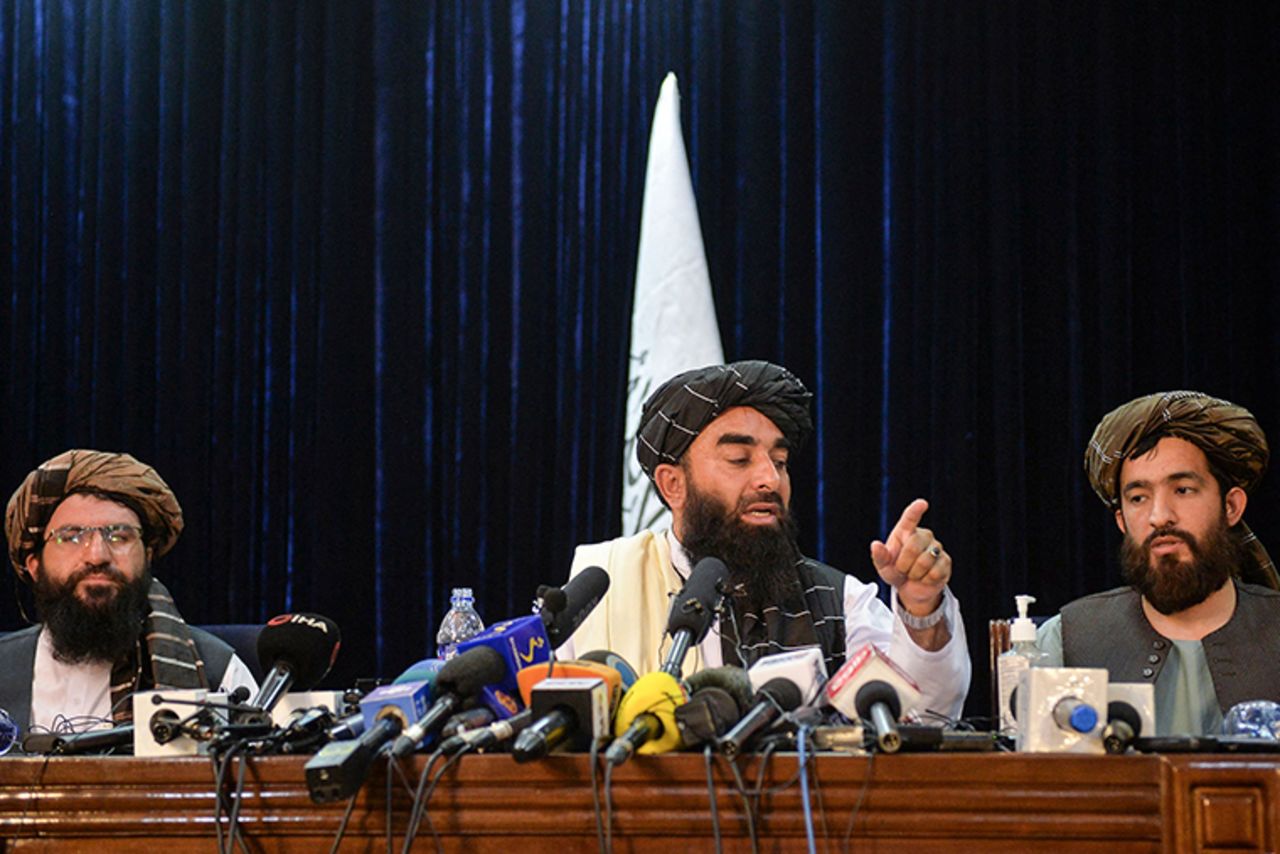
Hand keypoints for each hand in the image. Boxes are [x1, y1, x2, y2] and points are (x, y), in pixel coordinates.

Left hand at [869, 498, 950, 614]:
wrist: (910, 588)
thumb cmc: (896, 571)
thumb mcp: (883, 566)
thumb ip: (879, 556)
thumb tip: (875, 545)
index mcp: (905, 532)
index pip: (910, 518)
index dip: (916, 510)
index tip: (922, 503)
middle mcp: (923, 536)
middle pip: (913, 546)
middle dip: (903, 564)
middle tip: (902, 569)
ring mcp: (936, 548)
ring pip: (924, 561)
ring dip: (914, 573)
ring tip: (913, 573)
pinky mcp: (946, 561)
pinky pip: (934, 572)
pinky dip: (925, 580)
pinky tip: (924, 578)